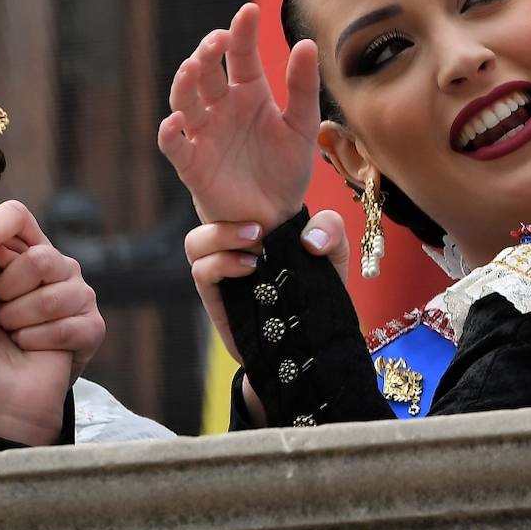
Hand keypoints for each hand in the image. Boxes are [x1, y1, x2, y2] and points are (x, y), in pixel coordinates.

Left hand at [0, 202, 101, 444]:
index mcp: (16, 261)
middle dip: (7, 293)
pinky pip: (65, 324)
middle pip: (40, 255)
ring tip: (16, 336)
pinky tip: (34, 350)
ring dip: (20, 323)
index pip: (16, 218)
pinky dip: (38, 342)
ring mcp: (76, 297)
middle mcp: (52, 271)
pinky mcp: (91, 326)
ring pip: (53, 293)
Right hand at [158, 3, 320, 232]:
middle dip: (209, 52)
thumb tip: (306, 43)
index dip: (243, 33)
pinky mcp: (192, 164)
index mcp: (249, 93)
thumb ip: (304, 87)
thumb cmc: (286, 169)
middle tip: (219, 39)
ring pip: (185, 100)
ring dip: (186, 82)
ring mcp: (204, 134)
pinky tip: (177, 121)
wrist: (278, 215)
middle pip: (208, 72)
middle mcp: (222, 108)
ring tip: (194, 66)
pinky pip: (174, 145)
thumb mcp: (303, 127)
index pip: (242, 56)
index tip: (250, 10)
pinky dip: (170, 133)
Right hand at [183, 210, 347, 426]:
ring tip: (255, 240)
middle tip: (260, 224)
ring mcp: (223, 270)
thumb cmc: (322, 292)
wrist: (313, 342)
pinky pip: (200, 270)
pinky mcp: (216, 296)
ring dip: (219, 235)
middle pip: (206, 212)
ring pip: (195, 241)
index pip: (236, 198)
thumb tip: (308, 236)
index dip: (240, 187)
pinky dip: (221, 262)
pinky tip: (251, 267)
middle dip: (225, 207)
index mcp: (260, 226)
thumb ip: (330, 230)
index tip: (268, 194)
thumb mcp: (335, 255)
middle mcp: (236, 245)